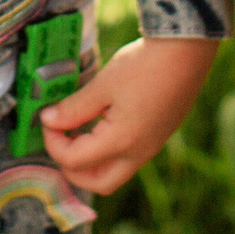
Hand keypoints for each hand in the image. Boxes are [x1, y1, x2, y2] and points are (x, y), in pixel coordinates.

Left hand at [39, 34, 219, 195]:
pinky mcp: (158, 136)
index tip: (46, 118)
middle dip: (72, 168)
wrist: (187, 51)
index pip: (75, 161)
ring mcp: (152, 147)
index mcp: (122, 142)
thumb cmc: (144, 65)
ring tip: (76, 130)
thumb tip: (49, 121)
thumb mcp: (103, 84)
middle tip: (59, 140)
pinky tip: (99, 122)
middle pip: (99, 183)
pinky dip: (108, 149)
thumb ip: (73, 108)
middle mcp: (139, 153)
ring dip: (91, 160)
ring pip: (115, 172)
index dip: (53, 143)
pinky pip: (128, 156)